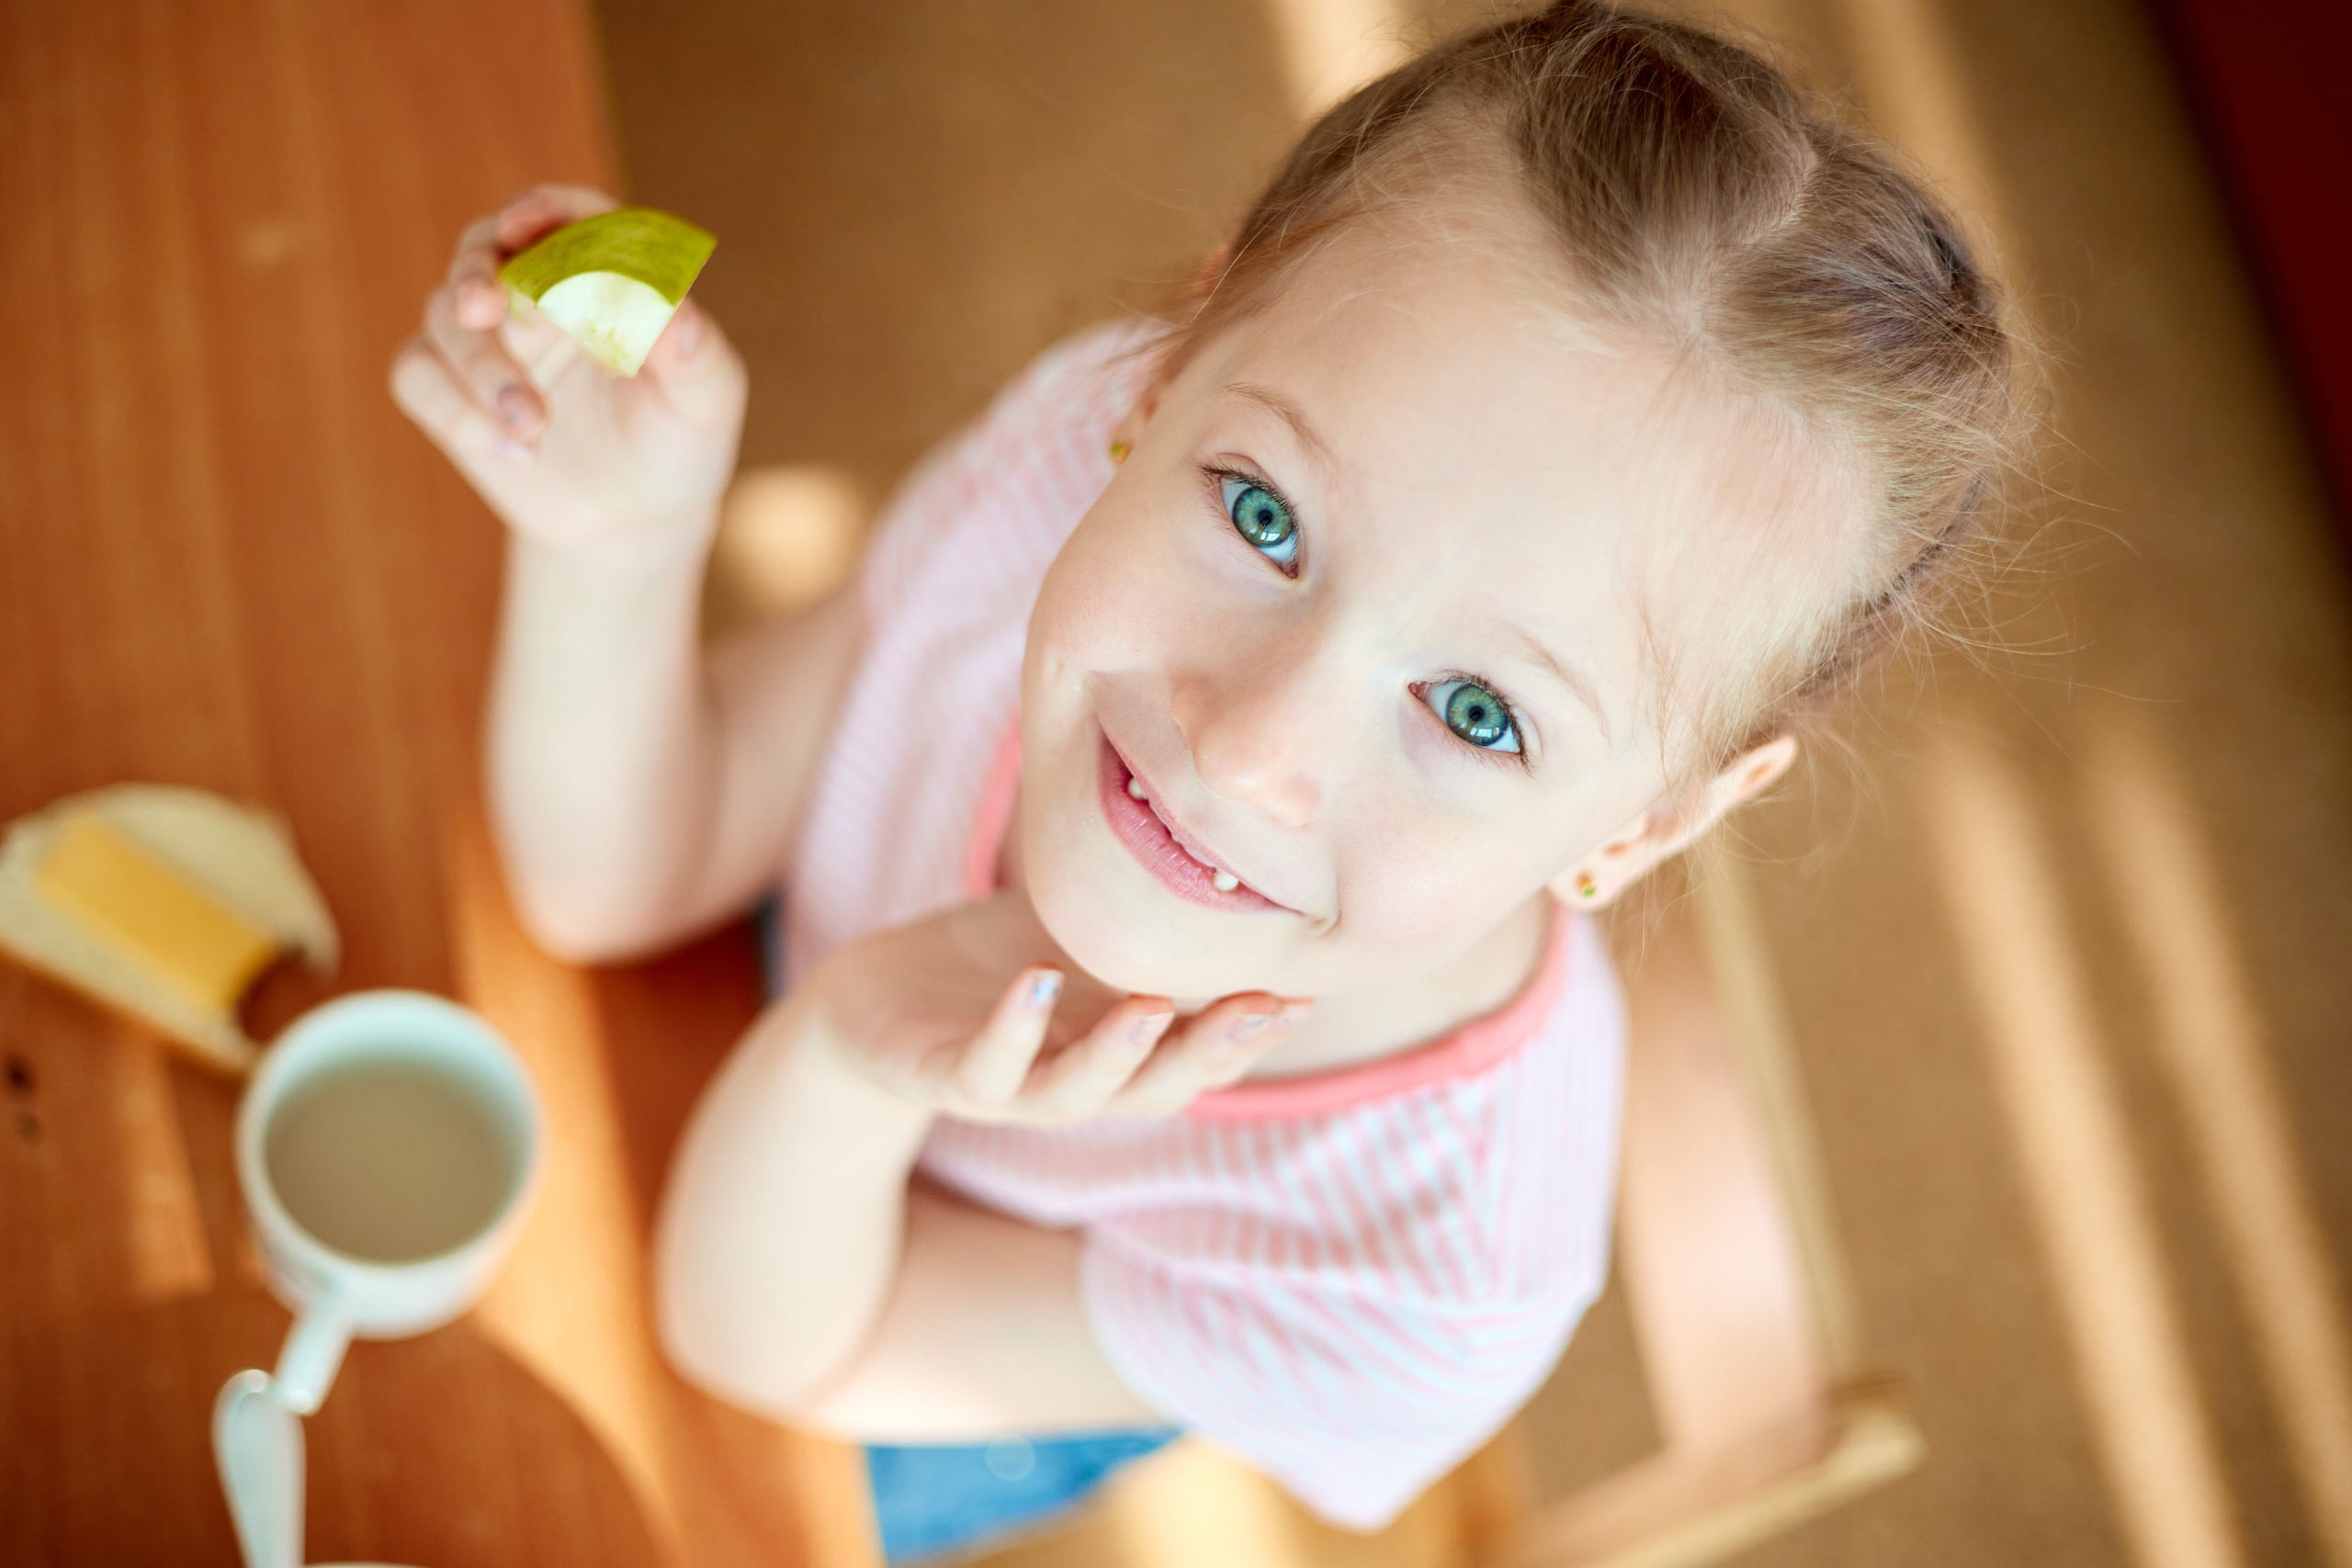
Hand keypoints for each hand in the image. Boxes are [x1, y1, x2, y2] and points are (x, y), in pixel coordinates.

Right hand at [389, 185, 747, 547]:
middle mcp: (535, 291)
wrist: (632, 522)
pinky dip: (456, 412)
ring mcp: (487, 338)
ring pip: (445, 316)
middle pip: (482, 248)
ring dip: (483, 368)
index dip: (542, 211)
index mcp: (600, 272)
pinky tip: (517, 456)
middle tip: (482, 308)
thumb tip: (676, 313)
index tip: (523, 225)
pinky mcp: (448, 387)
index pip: (566, 217)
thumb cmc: (677, 444)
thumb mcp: (706, 402)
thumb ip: (695, 352)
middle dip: (477, 272)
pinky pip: (417, 376)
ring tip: (535, 426)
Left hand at [815, 892, 1311, 1123]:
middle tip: (1269, 1009)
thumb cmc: (990, 964)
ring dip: (1121, 1053)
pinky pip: (983, 1066)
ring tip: (1156, 1003)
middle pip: (1159, 1086)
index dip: (1255, 1034)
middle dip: (1216, 1051)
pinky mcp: (941, 1076)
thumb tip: (1217, 820)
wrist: (872, 1006)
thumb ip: (1138, 900)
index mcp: (1118, 1047)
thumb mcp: (1072, 928)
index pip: (1200, 1052)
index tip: (1308, 993)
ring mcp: (1011, 1087)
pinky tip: (1036, 981)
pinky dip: (1013, 1028)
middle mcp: (1077, 1079)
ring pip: (1077, 1091)